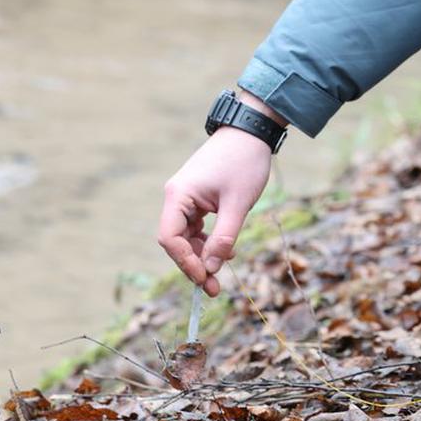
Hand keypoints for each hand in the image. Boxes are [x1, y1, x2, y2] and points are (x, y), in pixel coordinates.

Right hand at [159, 128, 272, 296]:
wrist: (251, 131)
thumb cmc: (244, 163)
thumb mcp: (238, 204)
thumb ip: (224, 238)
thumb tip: (212, 268)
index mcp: (179, 195)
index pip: (169, 238)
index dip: (185, 262)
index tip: (204, 278)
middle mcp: (176, 196)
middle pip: (176, 240)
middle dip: (194, 264)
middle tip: (213, 288)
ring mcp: (186, 196)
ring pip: (186, 235)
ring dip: (202, 255)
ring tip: (221, 275)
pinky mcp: (197, 196)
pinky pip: (196, 225)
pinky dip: (208, 240)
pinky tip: (225, 251)